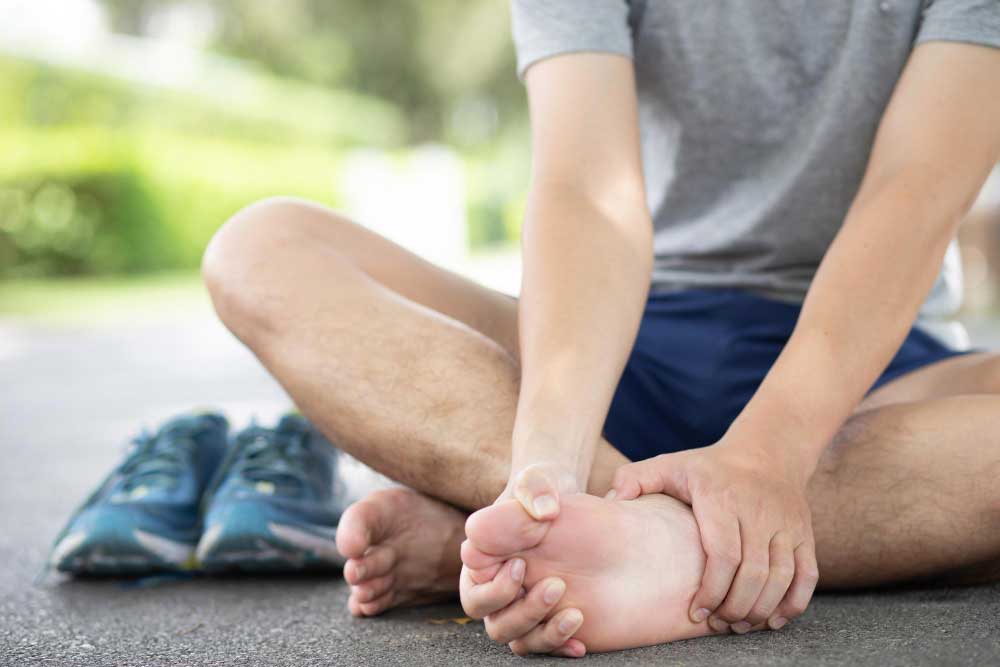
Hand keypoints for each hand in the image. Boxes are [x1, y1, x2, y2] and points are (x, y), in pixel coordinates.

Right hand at [458, 463, 585, 656]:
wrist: (574, 509)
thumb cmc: (543, 493)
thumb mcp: (537, 482)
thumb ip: (536, 490)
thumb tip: (544, 512)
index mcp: (484, 565)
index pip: (476, 592)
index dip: (495, 588)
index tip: (520, 565)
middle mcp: (500, 594)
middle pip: (496, 624)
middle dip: (522, 612)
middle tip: (555, 585)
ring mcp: (525, 610)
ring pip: (520, 641)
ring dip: (544, 634)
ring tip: (574, 614)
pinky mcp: (549, 621)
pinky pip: (547, 646)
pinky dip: (562, 646)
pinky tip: (581, 642)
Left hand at [608, 439, 818, 633]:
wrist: (767, 452)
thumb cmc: (708, 467)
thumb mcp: (669, 464)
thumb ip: (635, 479)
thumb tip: (610, 502)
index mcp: (721, 497)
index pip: (723, 553)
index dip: (712, 589)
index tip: (696, 611)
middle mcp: (758, 511)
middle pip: (754, 573)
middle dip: (735, 607)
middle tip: (717, 624)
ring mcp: (786, 523)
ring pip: (782, 577)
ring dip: (761, 610)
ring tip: (739, 625)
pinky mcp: (804, 533)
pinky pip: (807, 575)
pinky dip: (794, 603)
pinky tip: (772, 620)